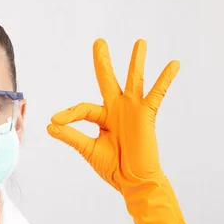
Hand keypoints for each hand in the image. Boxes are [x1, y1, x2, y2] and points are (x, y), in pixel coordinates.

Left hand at [47, 39, 201, 223]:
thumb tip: (49, 125)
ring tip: (140, 42)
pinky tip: (174, 64)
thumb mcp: (88, 149)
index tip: (55, 121)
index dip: (68, 114)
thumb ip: (71, 135)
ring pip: (133, 80)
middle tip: (98, 41)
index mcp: (102, 117)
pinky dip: (165, 79)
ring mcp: (133, 110)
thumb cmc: (113, 167)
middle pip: (107, 80)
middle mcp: (117, 109)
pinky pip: (157, 94)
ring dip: (136, 62)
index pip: (82, 108)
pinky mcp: (147, 115)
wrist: (133, 182)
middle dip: (103, 61)